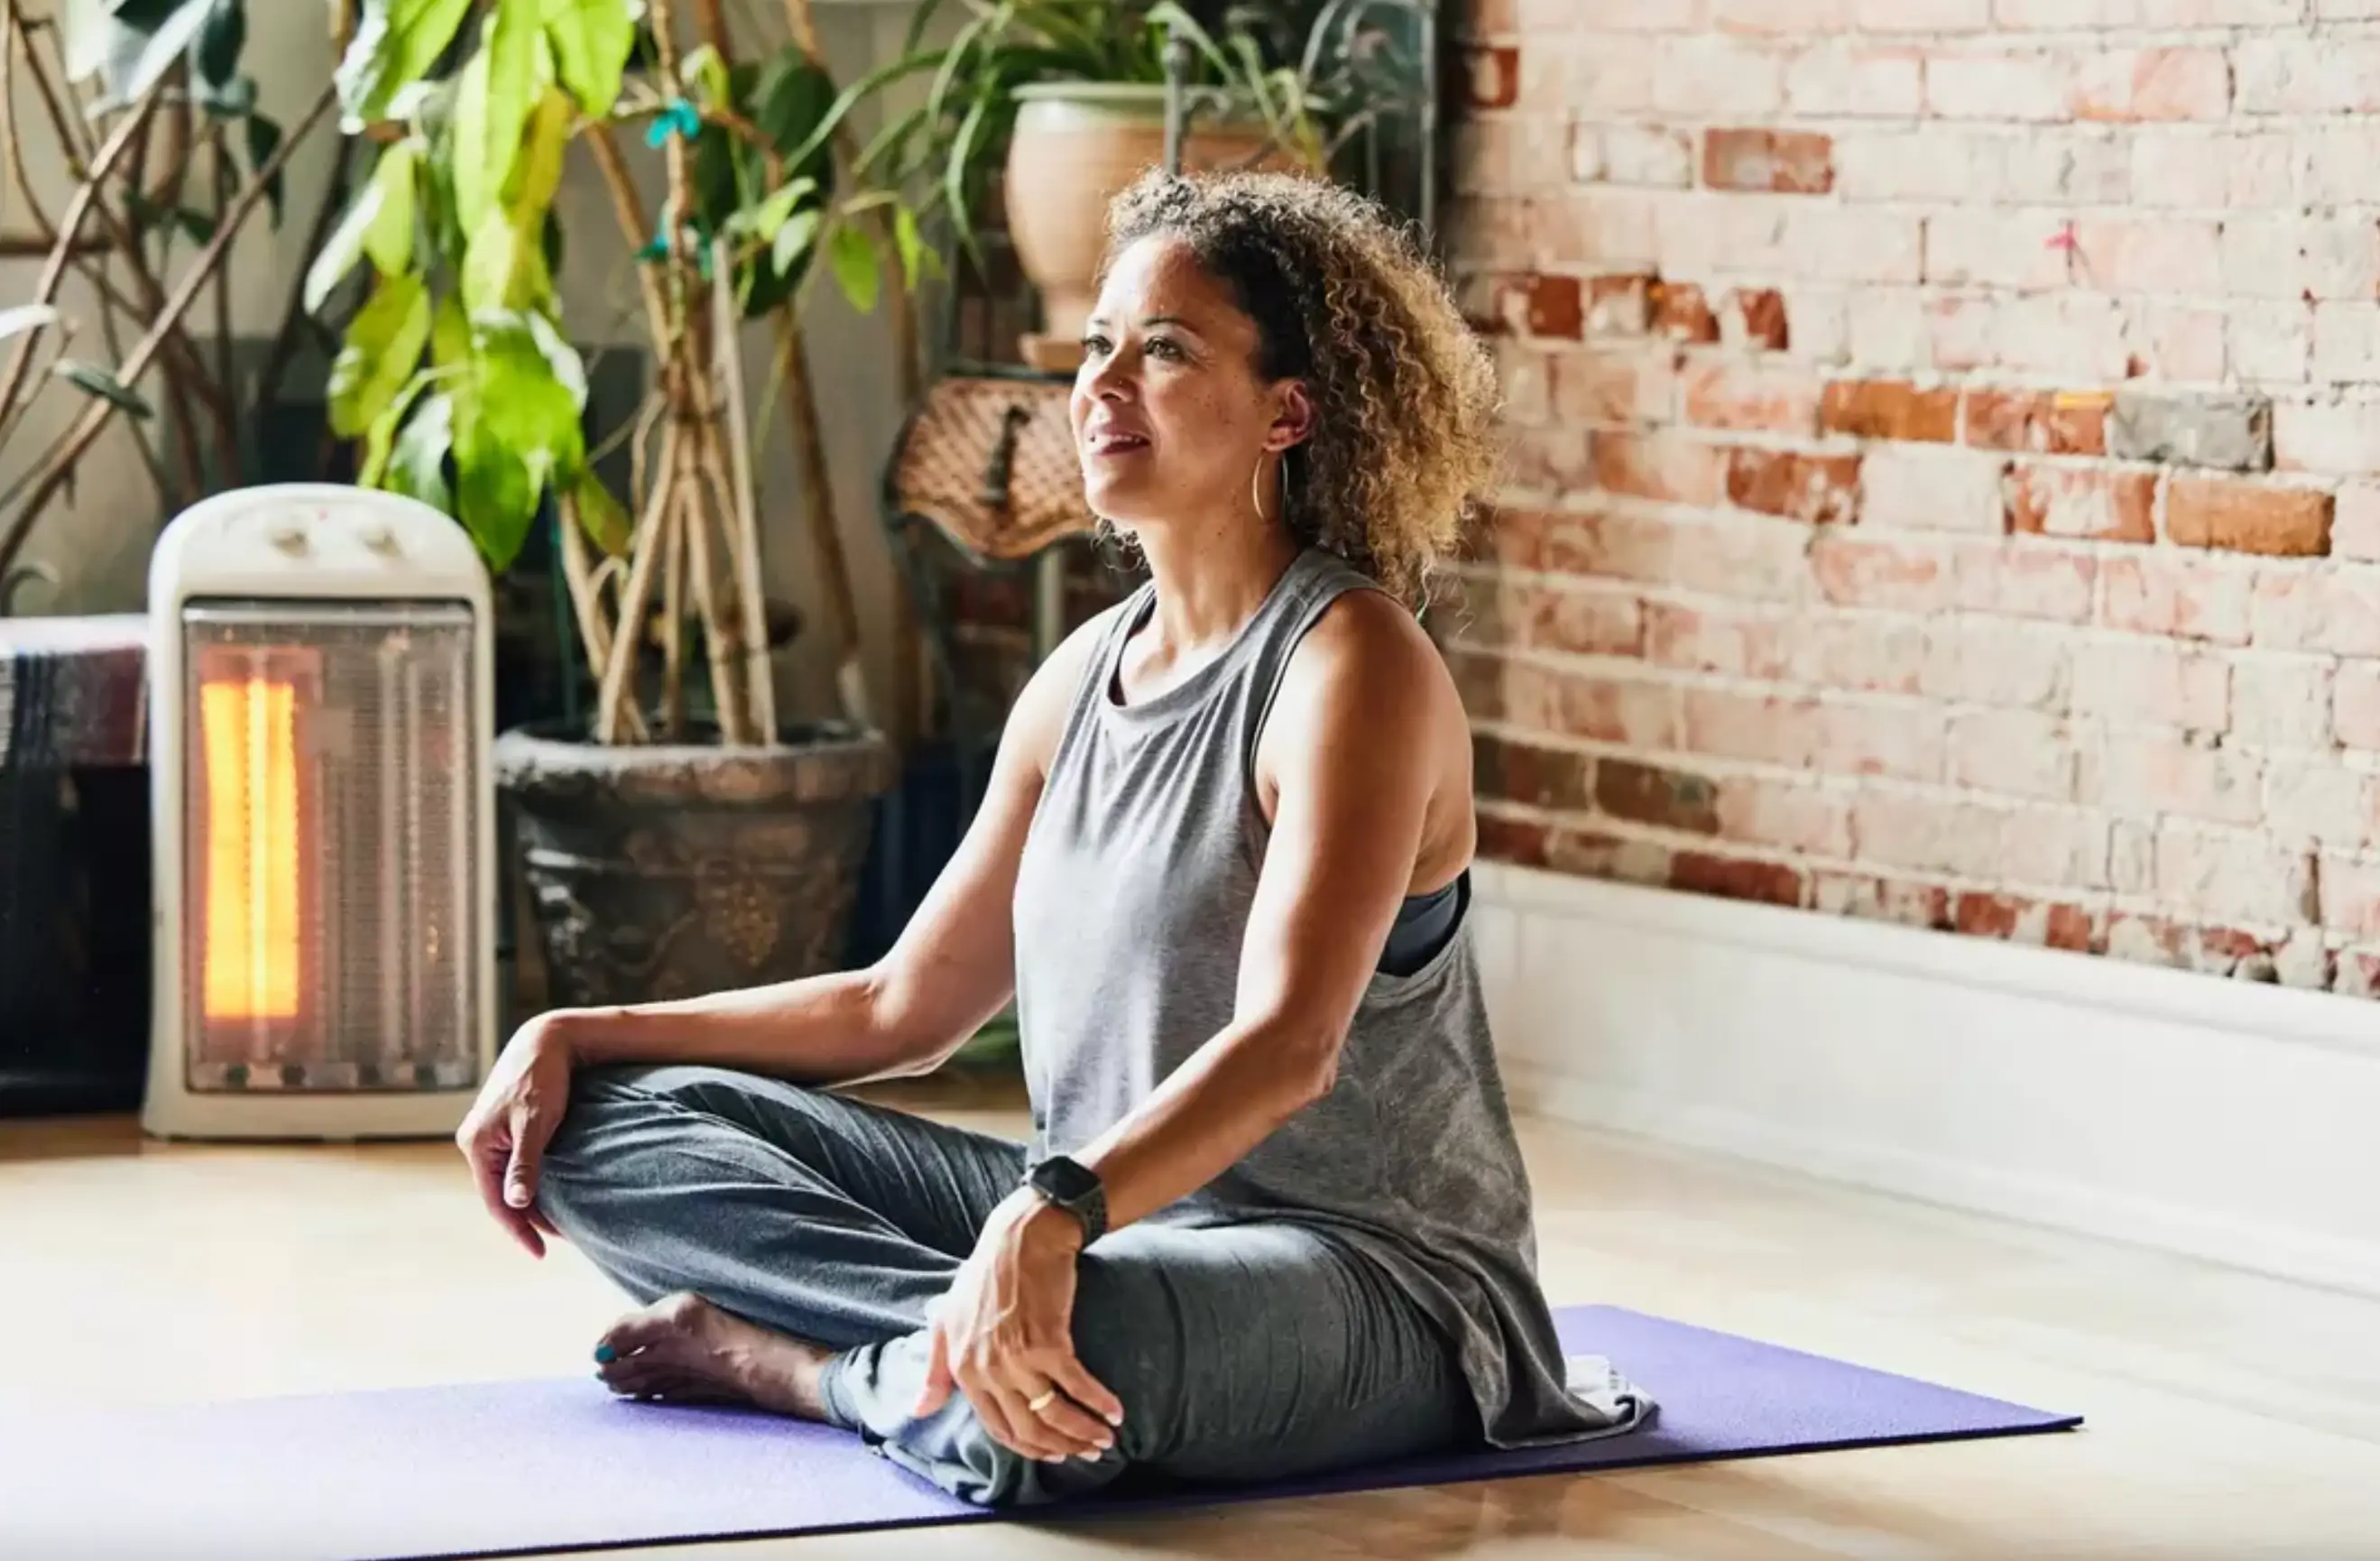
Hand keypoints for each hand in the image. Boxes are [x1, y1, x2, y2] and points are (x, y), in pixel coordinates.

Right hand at [455, 1011, 577, 1257]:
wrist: (546, 1040)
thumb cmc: (542, 1079)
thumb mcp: (535, 1123)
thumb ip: (525, 1164)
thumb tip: (516, 1203)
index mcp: (476, 1144)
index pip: (495, 1201)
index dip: (518, 1229)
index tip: (540, 1252)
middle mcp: (475, 1141)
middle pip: (498, 1194)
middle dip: (524, 1220)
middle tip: (553, 1243)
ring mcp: (487, 1134)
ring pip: (505, 1180)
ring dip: (527, 1202)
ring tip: (554, 1225)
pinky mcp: (501, 1127)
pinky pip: (511, 1165)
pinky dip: (528, 1182)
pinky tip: (547, 1192)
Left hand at [912, 1189, 1123, 1461]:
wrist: (1021, 1237)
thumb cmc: (984, 1274)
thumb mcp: (947, 1322)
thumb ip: (934, 1372)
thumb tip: (918, 1410)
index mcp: (964, 1370)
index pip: (999, 1429)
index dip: (1030, 1447)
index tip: (1054, 1453)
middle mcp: (989, 1371)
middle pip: (1029, 1428)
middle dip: (1062, 1447)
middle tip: (1087, 1452)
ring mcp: (1018, 1358)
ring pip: (1054, 1414)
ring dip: (1084, 1433)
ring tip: (1106, 1439)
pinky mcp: (1049, 1342)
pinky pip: (1078, 1385)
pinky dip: (1100, 1403)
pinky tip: (1115, 1412)